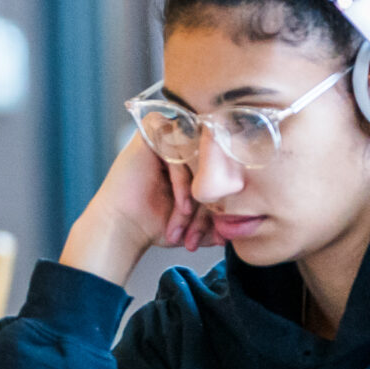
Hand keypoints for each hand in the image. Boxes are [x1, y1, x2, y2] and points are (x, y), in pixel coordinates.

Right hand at [61, 131, 214, 286]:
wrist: (121, 228)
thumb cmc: (155, 224)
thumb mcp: (199, 221)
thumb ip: (221, 217)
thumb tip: (248, 224)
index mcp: (194, 155)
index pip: (224, 168)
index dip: (225, 201)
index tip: (221, 232)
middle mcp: (181, 141)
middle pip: (213, 163)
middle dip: (210, 202)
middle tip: (201, 233)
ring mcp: (166, 136)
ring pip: (199, 159)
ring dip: (197, 194)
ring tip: (186, 219)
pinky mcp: (149, 135)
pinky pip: (179, 154)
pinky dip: (183, 183)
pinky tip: (180, 205)